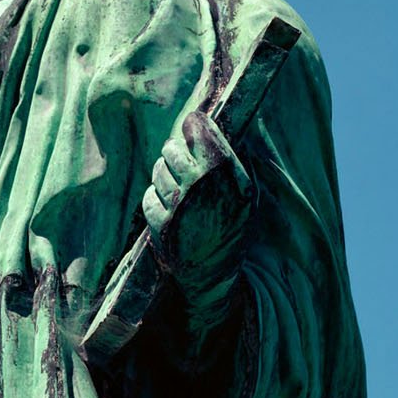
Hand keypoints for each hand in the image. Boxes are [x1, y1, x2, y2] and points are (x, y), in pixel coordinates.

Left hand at [140, 111, 251, 339]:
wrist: (216, 272)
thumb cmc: (235, 228)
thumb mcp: (248, 193)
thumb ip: (233, 161)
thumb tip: (215, 128)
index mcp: (224, 171)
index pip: (198, 128)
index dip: (193, 125)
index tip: (192, 126)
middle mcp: (199, 183)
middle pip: (172, 148)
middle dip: (176, 152)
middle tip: (184, 162)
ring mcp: (178, 203)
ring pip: (157, 170)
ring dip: (164, 175)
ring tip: (179, 188)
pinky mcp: (160, 222)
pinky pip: (148, 195)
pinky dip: (156, 198)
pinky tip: (171, 206)